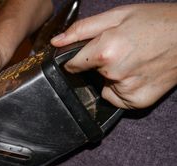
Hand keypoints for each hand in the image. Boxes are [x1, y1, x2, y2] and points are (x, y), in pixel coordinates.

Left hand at [51, 3, 176, 108]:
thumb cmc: (155, 22)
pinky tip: (137, 74)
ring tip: (132, 61)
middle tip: (120, 50)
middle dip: (98, 65)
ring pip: (104, 88)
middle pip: (90, 75)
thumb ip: (81, 30)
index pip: (71, 65)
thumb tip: (56, 42)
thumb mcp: (117, 15)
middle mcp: (113, 75)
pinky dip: (123, 89)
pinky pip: (117, 98)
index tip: (85, 55)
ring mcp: (126, 91)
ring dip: (111, 78)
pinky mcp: (137, 102)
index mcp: (105, 52)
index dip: (77, 59)